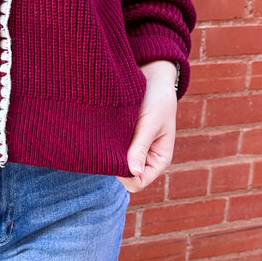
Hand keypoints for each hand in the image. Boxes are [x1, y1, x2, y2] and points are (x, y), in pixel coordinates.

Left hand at [118, 60, 178, 192]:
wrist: (152, 77)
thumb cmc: (157, 99)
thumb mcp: (151, 122)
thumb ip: (140, 146)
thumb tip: (132, 172)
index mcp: (159, 160)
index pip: (138, 183)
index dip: (124, 175)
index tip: (114, 156)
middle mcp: (145, 159)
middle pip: (124, 176)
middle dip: (114, 164)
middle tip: (106, 143)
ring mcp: (132, 151)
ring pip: (114, 164)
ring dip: (109, 153)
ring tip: (105, 135)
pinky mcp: (121, 140)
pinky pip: (110, 151)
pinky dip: (105, 144)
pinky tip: (102, 132)